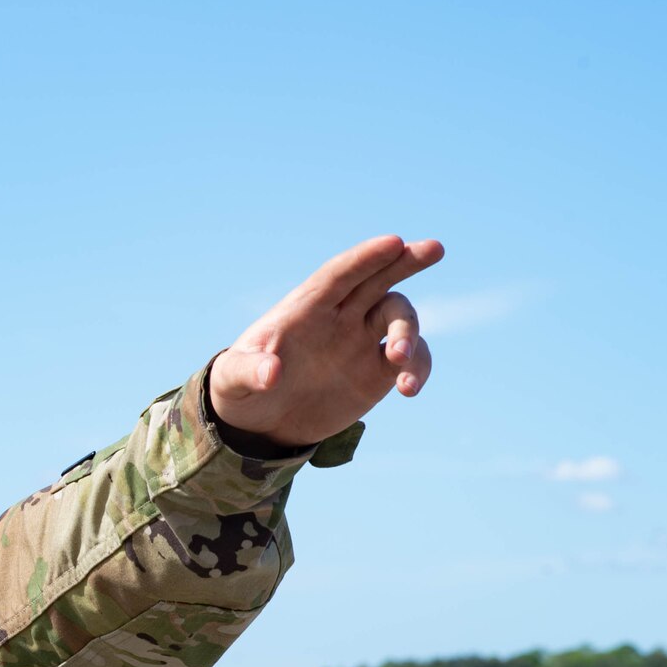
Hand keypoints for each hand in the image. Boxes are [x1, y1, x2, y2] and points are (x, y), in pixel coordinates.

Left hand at [209, 235, 444, 447]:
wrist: (259, 423)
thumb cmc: (240, 390)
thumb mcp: (232, 381)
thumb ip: (249, 373)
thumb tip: (271, 373)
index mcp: (305, 309)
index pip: (338, 275)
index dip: (364, 258)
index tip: (393, 242)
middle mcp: (339, 317)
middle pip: (378, 278)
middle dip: (405, 262)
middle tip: (434, 249)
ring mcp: (361, 341)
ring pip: (399, 318)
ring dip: (408, 333)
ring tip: (398, 361)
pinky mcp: (377, 372)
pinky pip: (411, 359)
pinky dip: (418, 367)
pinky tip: (409, 389)